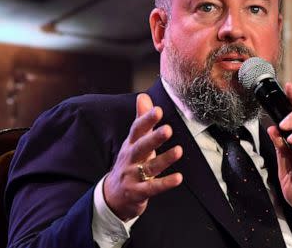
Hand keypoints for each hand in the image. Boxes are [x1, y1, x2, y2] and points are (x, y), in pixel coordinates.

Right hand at [104, 93, 182, 220]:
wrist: (113, 196)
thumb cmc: (129, 163)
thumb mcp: (134, 141)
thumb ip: (141, 119)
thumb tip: (143, 95)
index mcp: (130, 144)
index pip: (137, 130)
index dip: (146, 120)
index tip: (158, 110)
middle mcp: (130, 159)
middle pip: (141, 147)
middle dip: (154, 138)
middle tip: (168, 129)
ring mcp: (133, 176)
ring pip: (149, 167)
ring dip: (164, 160)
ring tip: (179, 151)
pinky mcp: (138, 192)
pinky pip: (152, 188)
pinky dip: (165, 183)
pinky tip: (178, 178)